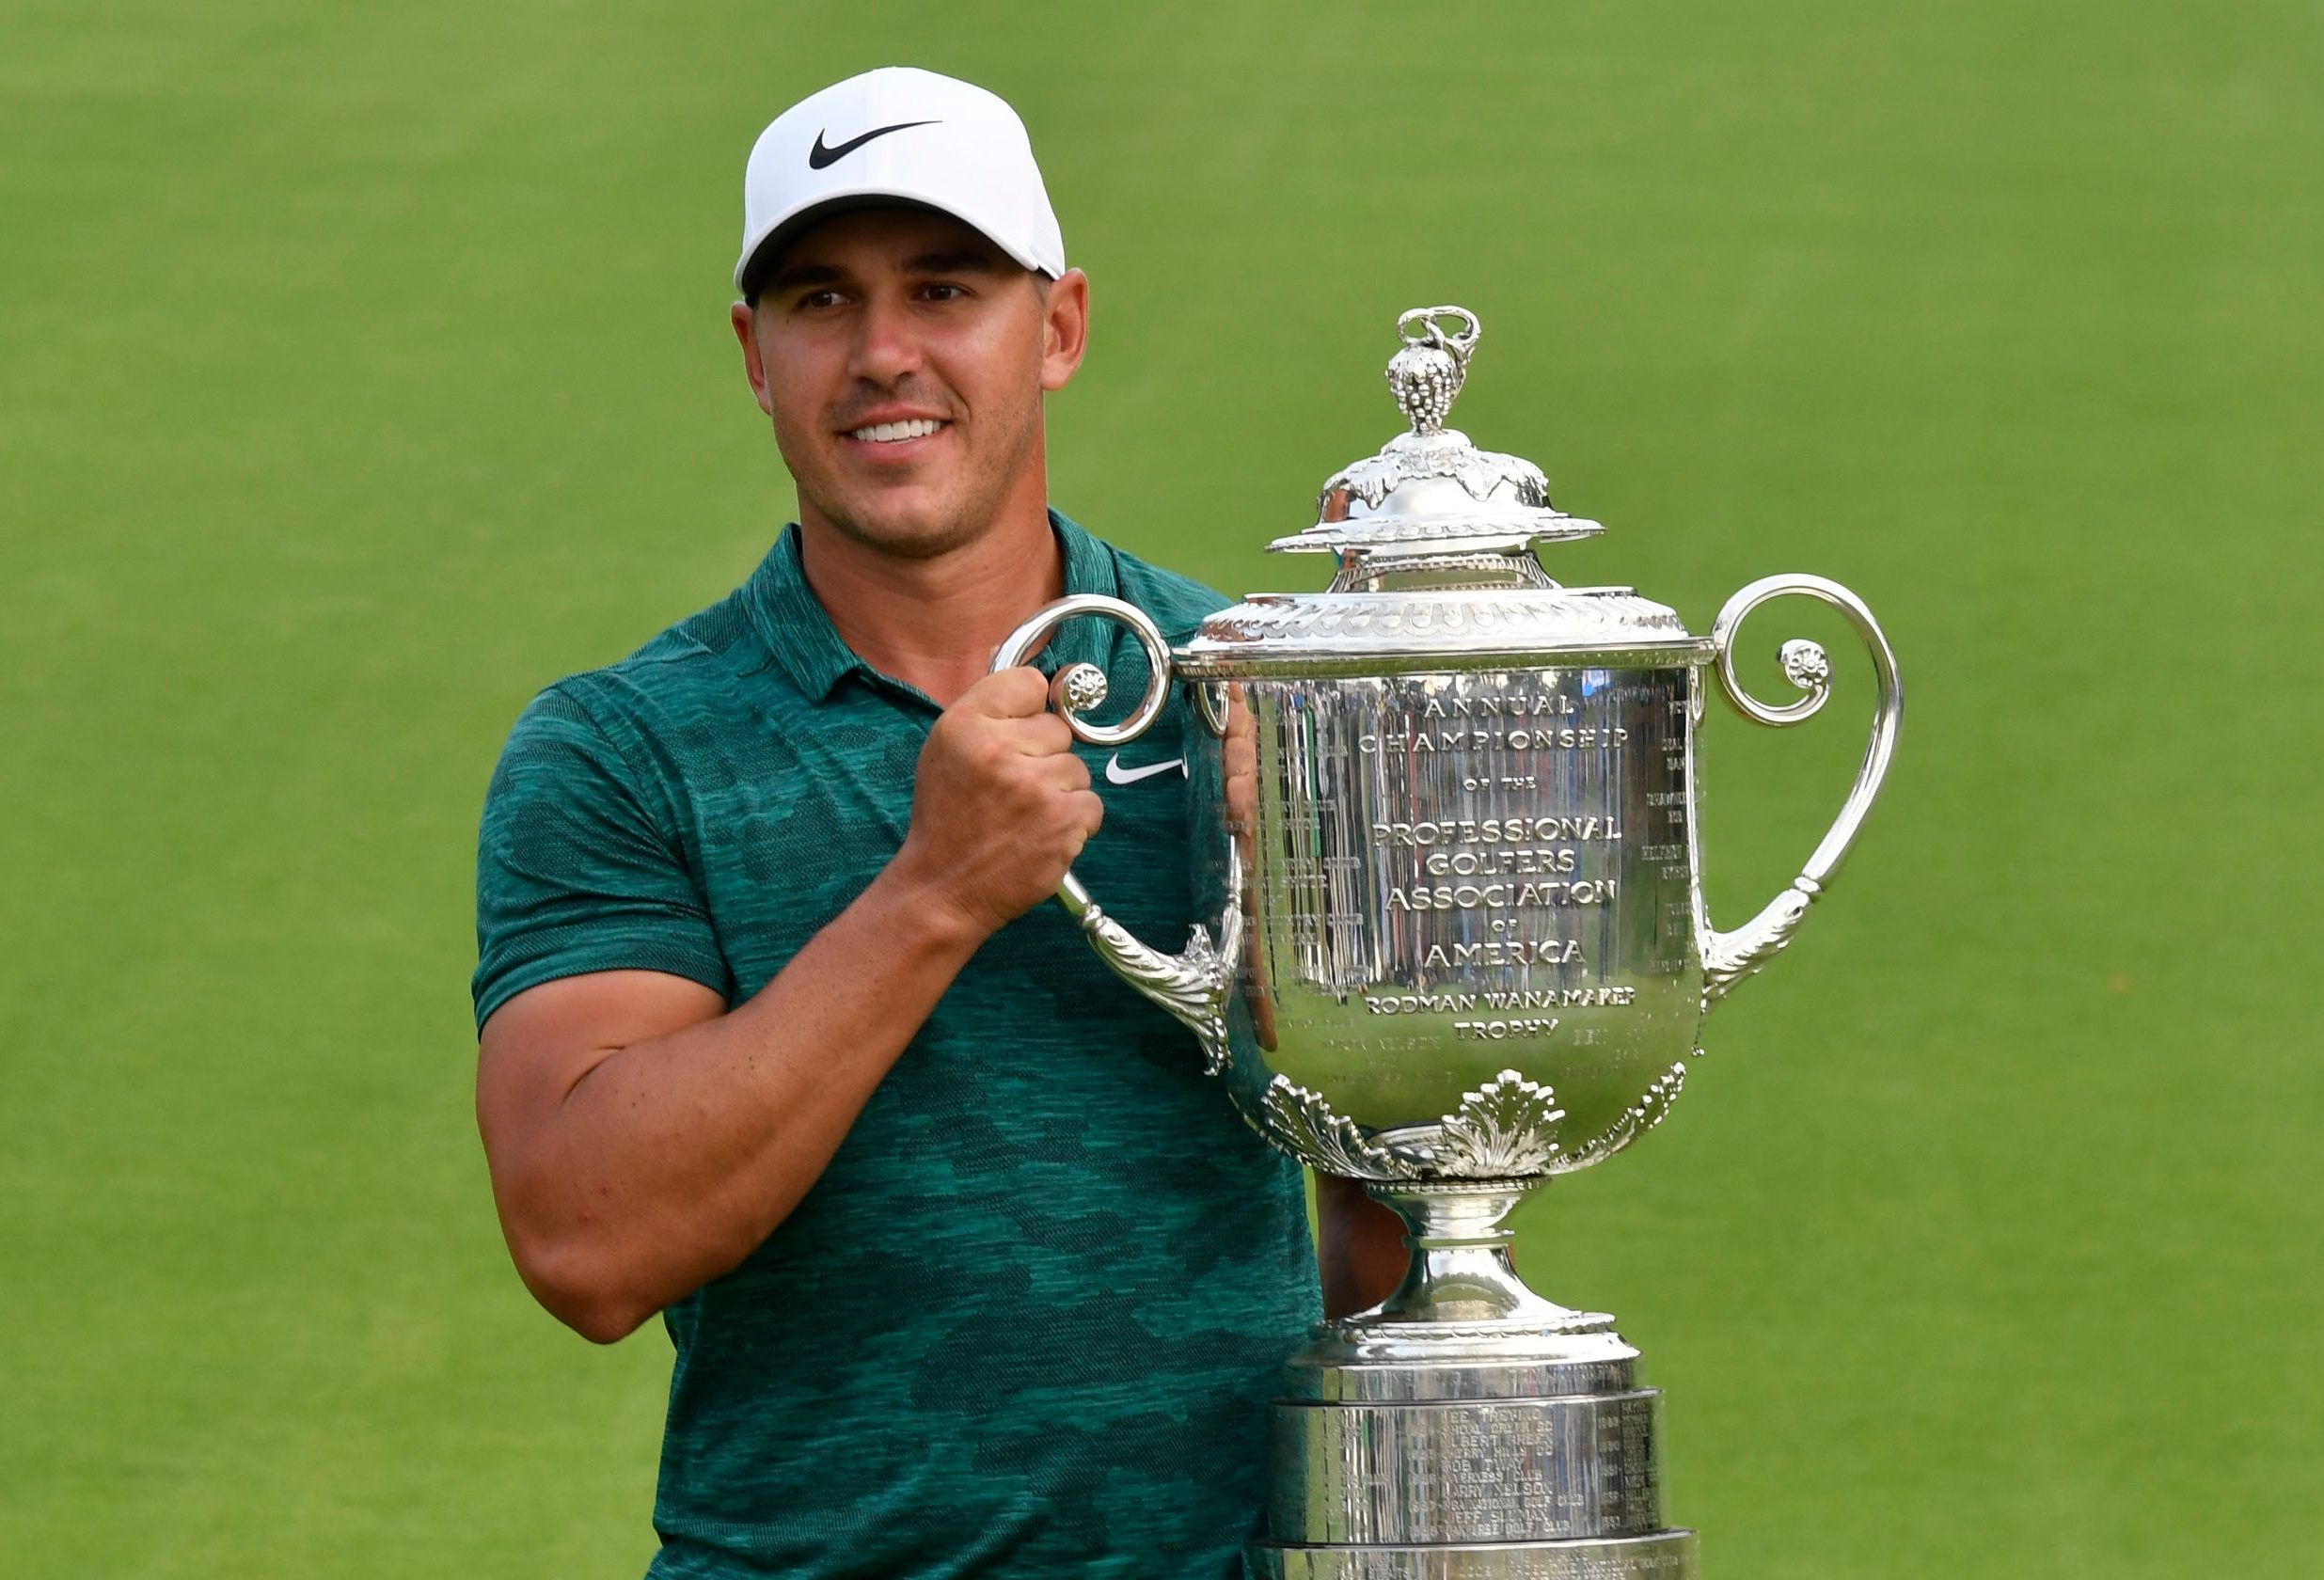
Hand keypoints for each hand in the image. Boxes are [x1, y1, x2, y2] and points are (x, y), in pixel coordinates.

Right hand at [888, 666, 1103, 940]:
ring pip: (1077, 768)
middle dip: (1043, 756)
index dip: (1027, 712)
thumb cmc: (948, 817)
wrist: (943, 887)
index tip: (1015, 736)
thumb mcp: (947, 749)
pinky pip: (1091, 804)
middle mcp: (999, 749)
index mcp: (965, 724)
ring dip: (1059, 791)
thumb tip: (1041, 674)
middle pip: (1059, 728)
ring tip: (1022, 815)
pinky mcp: (1062, 822)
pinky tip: (1039, 834)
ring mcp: (1035, 787)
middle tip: (1010, 788)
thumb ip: (990, 707)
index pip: (1029, 683)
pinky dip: (1073, 821)